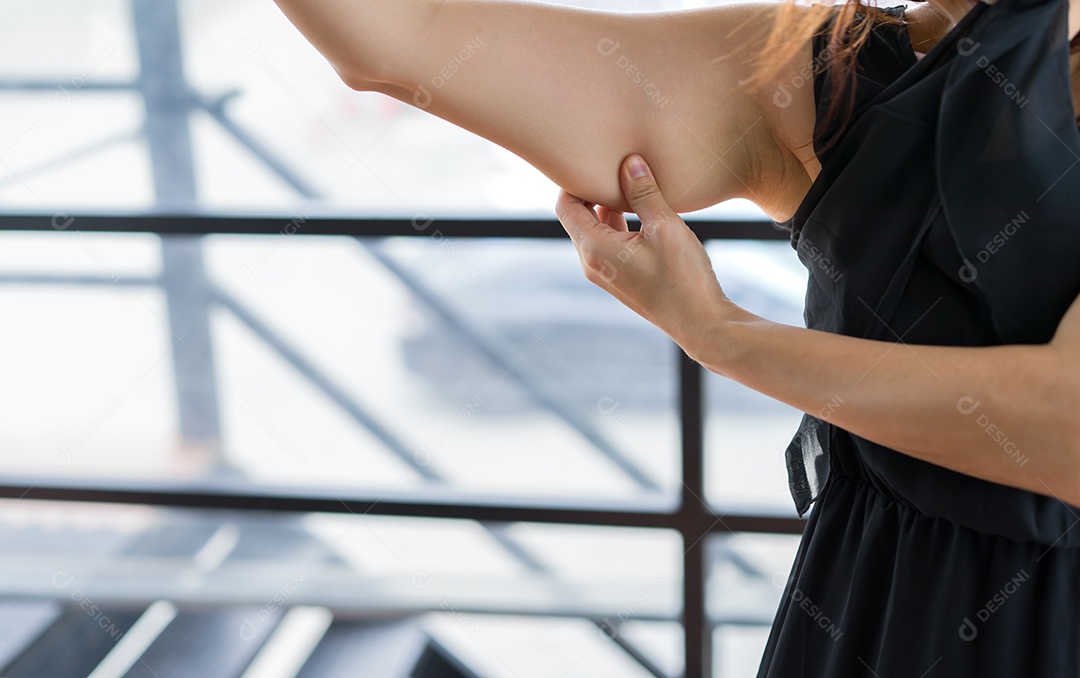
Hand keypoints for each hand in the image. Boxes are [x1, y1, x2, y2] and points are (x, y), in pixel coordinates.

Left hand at [555, 154, 736, 356]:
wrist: (701, 323)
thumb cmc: (684, 277)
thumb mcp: (665, 226)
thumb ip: (644, 192)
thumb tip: (630, 162)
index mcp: (595, 250)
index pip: (565, 207)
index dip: (573, 182)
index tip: (594, 163)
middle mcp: (592, 264)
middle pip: (577, 218)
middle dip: (592, 192)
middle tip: (615, 169)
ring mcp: (606, 275)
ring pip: (595, 231)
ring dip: (608, 209)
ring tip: (632, 187)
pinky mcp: (621, 280)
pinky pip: (609, 245)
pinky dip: (619, 226)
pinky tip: (643, 213)